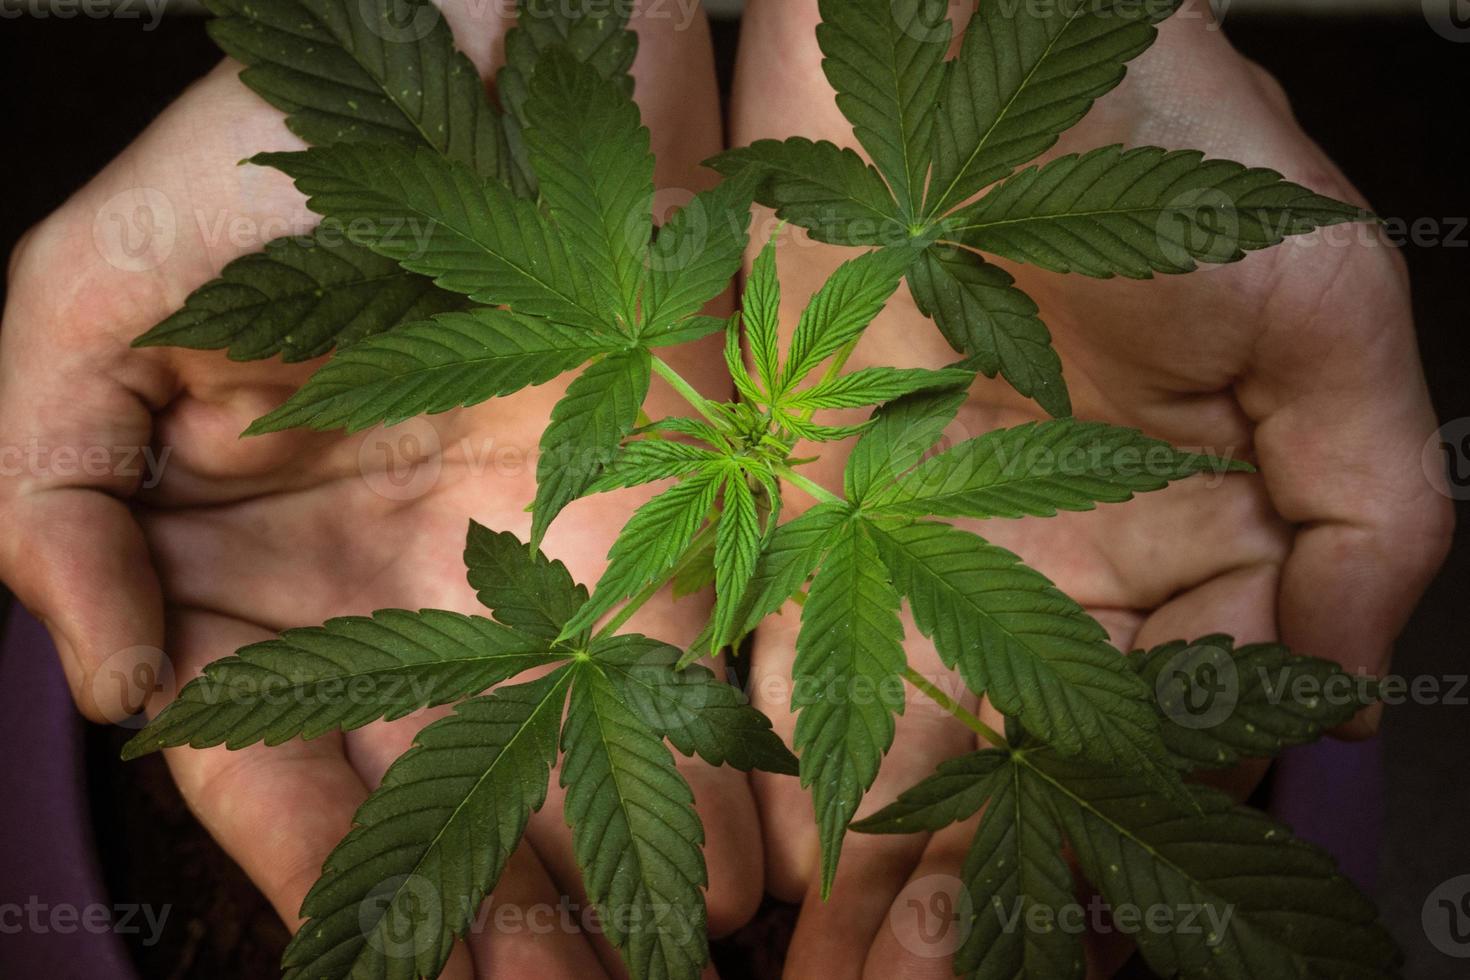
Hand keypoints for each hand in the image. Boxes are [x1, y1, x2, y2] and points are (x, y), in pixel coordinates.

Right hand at [0, 7, 756, 975]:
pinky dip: (699, 769)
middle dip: (472, 909)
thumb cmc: (254, 160)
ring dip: (588, 870)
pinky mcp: (649, 513)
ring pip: (552, 754)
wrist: (461, 57)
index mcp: (245, 560)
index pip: (265, 750)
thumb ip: (47, 496)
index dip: (308, 859)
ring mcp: (524, 556)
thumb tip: (112, 687)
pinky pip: (673, 664)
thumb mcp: (84, 303)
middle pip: (425, 782)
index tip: (361, 956)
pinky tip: (724, 873)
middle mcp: (386, 583)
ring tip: (633, 976)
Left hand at [731, 0, 1451, 975]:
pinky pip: (795, 651)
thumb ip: (1365, 510)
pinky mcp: (807, 499)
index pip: (1166, 741)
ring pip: (908, 744)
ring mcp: (922, 544)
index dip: (1129, 855)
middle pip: (1025, 775)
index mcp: (1189, 547)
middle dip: (978, 908)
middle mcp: (1053, 569)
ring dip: (882, 877)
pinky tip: (789, 877)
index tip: (1090, 953)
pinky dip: (791, 759)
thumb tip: (1355, 684)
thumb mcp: (1327, 309)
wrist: (972, 36)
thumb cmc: (1163, 137)